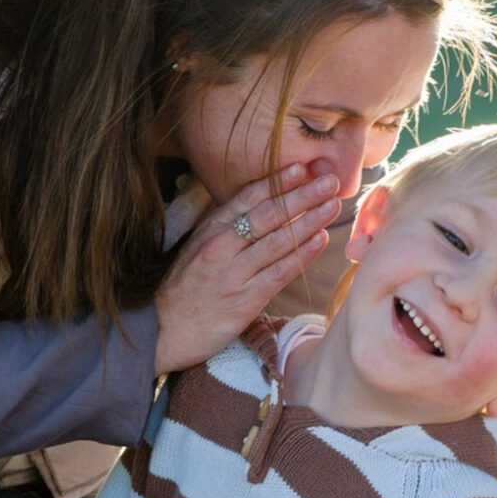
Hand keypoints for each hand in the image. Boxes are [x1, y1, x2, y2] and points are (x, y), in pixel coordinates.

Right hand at [153, 163, 340, 374]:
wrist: (163, 329)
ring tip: (332, 205)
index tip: (302, 168)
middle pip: (267, 215)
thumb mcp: (197, 248)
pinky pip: (279, 272)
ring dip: (309, 221)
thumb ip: (225, 228)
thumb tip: (259, 208)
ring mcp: (234, 272)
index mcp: (210, 229)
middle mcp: (221, 246)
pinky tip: (320, 240)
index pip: (247, 198)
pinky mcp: (245, 299)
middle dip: (301, 195)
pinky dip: (301, 254)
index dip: (277, 182)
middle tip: (330, 181)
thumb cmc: (184, 288)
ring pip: (278, 241)